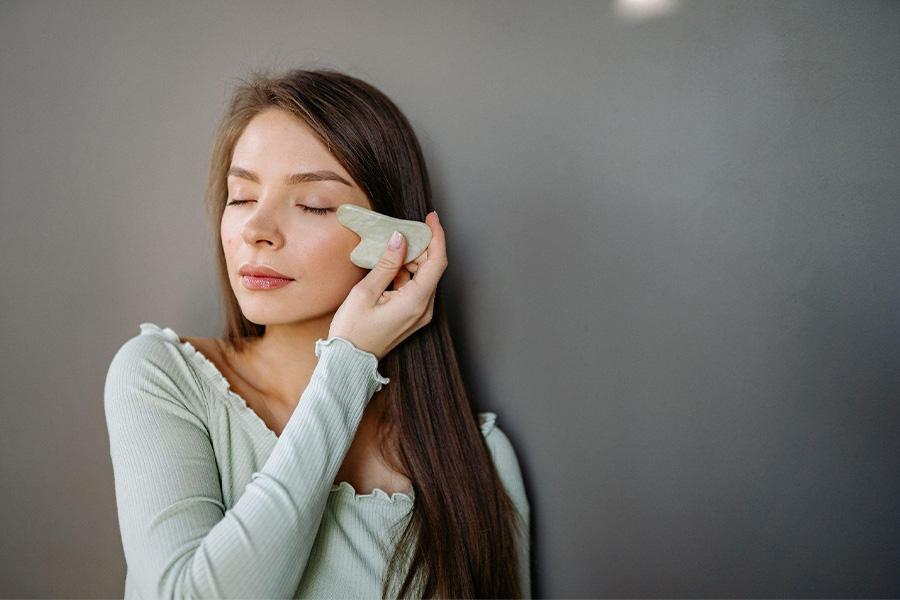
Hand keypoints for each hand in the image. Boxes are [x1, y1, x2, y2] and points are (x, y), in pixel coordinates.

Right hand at [328, 211, 446, 359]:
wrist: (350, 362)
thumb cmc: (353, 331)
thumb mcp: (365, 292)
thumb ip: (387, 264)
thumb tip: (399, 239)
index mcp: (416, 301)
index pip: (437, 262)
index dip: (436, 236)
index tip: (431, 218)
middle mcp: (424, 308)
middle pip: (432, 268)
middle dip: (420, 247)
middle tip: (399, 234)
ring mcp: (420, 314)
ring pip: (424, 277)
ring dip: (411, 261)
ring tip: (389, 253)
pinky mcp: (413, 317)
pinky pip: (417, 289)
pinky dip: (406, 274)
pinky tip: (388, 270)